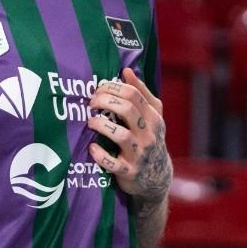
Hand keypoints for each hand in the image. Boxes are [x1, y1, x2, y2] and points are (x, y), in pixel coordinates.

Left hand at [87, 68, 170, 203]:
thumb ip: (141, 93)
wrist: (156, 177)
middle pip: (127, 110)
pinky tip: (92, 148)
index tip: (98, 89)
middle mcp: (148, 134)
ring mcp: (139, 154)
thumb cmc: (149, 139)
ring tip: (90, 122)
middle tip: (91, 103)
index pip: (133, 94)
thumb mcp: (152, 116)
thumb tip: (126, 70)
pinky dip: (100, 155)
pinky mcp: (129, 172)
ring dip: (101, 125)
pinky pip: (113, 164)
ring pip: (121, 135)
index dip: (112, 87)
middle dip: (105, 101)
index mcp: (153, 118)